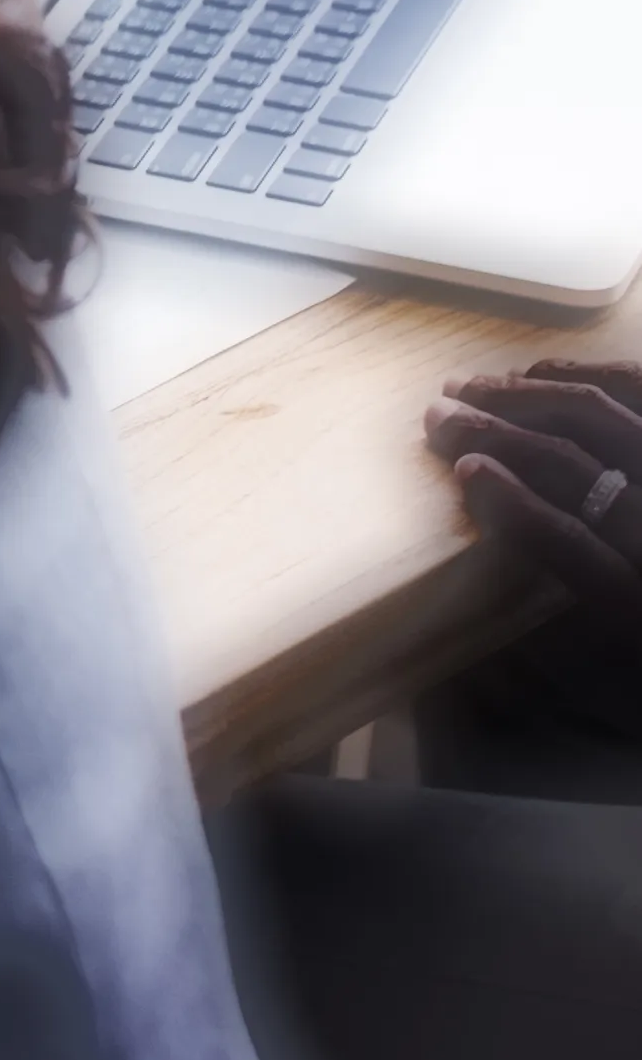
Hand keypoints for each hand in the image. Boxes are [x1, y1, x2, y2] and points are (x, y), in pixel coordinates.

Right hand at [430, 360, 641, 652]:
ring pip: (612, 418)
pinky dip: (597, 377)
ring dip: (534, 395)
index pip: (574, 545)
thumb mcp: (625, 685)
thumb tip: (474, 656)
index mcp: (641, 604)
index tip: (462, 474)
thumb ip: (557, 659)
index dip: (514, 506)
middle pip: (583, 468)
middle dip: (502, 432)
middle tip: (438, 415)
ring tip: (476, 386)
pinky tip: (548, 373)